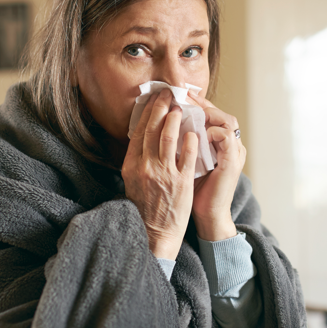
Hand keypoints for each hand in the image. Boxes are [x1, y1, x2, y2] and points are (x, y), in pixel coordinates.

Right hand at [122, 89, 198, 260]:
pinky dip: (190, 140)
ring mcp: (164, 173)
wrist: (154, 232)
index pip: (139, 132)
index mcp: (132, 165)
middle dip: (161, 108)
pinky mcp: (181, 182)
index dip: (148, 112)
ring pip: (169, 138)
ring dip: (176, 119)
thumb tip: (142, 138)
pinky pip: (187, 155)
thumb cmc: (144, 207)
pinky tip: (194, 132)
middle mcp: (146, 166)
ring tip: (181, 108)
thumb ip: (137, 160)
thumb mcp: (132, 181)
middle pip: (153, 129)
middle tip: (168, 95)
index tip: (154, 99)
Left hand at [188, 91, 245, 240]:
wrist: (208, 214)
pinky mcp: (232, 162)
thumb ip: (181, 144)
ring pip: (226, 120)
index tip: (175, 95)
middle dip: (200, 103)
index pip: (209, 115)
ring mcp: (233, 152)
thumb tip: (160, 126)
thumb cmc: (196, 190)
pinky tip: (197, 131)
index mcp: (218, 143)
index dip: (194, 104)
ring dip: (207, 112)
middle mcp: (229, 144)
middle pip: (219, 113)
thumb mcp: (187, 162)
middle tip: (181, 94)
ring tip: (188, 108)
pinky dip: (212, 130)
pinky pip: (226, 137)